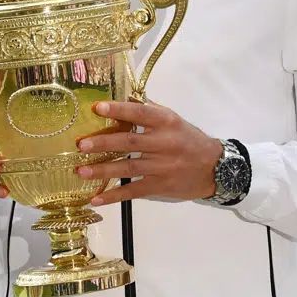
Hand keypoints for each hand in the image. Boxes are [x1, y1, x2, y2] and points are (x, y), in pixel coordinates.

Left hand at [75, 101, 224, 204]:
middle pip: (130, 142)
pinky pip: (134, 191)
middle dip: (104, 143)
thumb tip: (126, 99)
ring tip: (81, 172)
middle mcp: (165, 143)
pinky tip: (96, 198)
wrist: (215, 168)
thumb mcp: (175, 121)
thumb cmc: (191, 141)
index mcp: (168, 123)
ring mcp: (163, 167)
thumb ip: (151, 112)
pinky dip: (114, 196)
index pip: (141, 113)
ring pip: (129, 168)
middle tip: (82, 145)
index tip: (97, 108)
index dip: (119, 110)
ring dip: (103, 170)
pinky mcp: (161, 186)